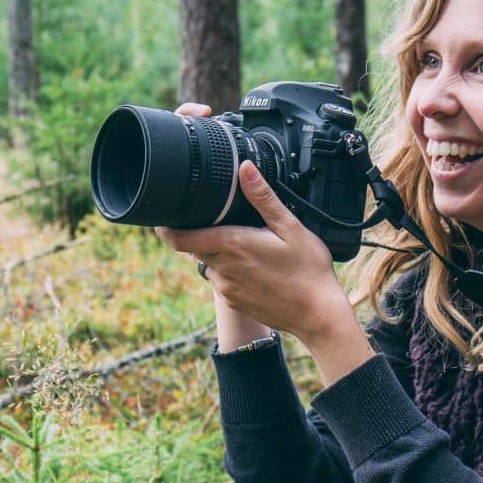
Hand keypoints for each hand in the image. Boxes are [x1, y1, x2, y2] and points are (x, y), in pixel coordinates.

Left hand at [155, 156, 353, 344]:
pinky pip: (221, 281)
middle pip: (192, 247)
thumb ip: (263, 197)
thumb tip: (244, 168)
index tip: (165, 216)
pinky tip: (253, 266)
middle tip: (214, 219)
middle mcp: (223, 269)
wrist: (318, 314)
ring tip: (242, 242)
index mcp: (231, 245)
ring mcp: (227, 289)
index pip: (178, 239)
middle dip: (197, 232)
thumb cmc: (308, 270)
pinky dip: (228, 270)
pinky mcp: (234, 303)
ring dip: (215, 252)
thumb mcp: (290, 227)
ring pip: (208, 264)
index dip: (166, 228)